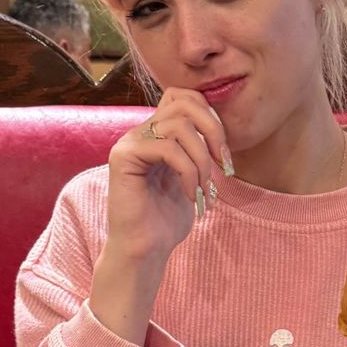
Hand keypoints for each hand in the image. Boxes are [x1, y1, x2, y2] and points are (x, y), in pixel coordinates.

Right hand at [103, 88, 230, 262]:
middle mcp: (140, 132)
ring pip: (180, 126)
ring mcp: (130, 142)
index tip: (223, 154)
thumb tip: (221, 128)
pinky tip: (190, 194)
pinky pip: (168, 148)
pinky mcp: (123, 157)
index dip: (211, 116)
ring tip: (204, 189)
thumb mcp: (192, 177)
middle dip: (214, 131)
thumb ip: (198, 149)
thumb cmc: (167, 220)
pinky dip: (188, 172)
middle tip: (223, 166)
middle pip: (184, 102)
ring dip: (202, 160)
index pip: (184, 97)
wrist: (145, 250)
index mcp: (156, 134)